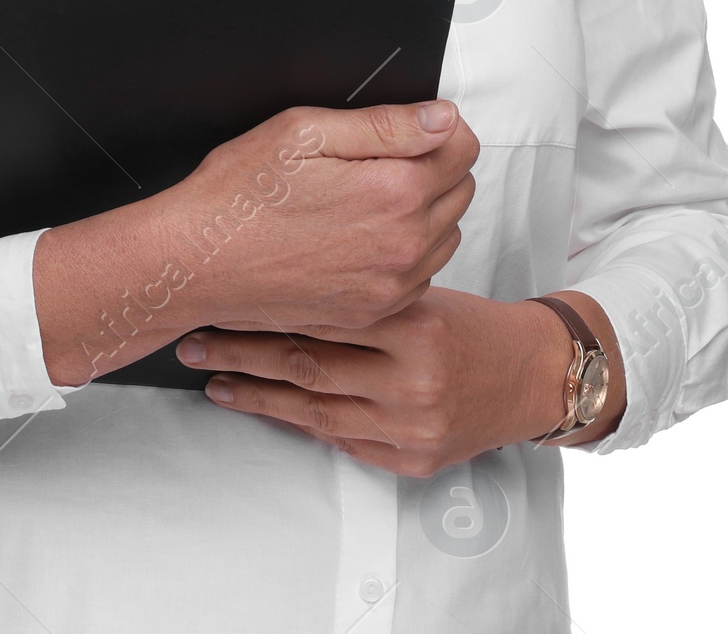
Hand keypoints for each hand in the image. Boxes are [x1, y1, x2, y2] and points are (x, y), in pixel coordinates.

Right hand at [158, 99, 479, 334]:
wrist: (198, 260)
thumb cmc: (240, 193)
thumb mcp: (307, 132)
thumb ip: (386, 124)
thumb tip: (443, 118)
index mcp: (394, 191)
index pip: (464, 146)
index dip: (439, 127)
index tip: (411, 128)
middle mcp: (404, 244)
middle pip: (461, 190)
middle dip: (433, 167)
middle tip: (378, 161)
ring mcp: (391, 285)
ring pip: (445, 235)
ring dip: (424, 213)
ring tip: (366, 199)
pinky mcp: (373, 311)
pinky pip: (419, 277)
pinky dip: (404, 255)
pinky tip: (361, 238)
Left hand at [171, 288, 600, 477]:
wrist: (531, 377)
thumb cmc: (470, 323)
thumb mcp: (425, 288)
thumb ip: (367, 285)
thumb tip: (291, 268)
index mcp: (417, 324)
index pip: (325, 313)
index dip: (268, 305)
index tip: (224, 294)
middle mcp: (413, 380)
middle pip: (307, 365)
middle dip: (242, 351)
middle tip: (196, 338)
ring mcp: (410, 426)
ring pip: (313, 410)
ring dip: (255, 394)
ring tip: (212, 377)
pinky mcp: (408, 459)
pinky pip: (337, 441)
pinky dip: (294, 421)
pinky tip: (262, 406)